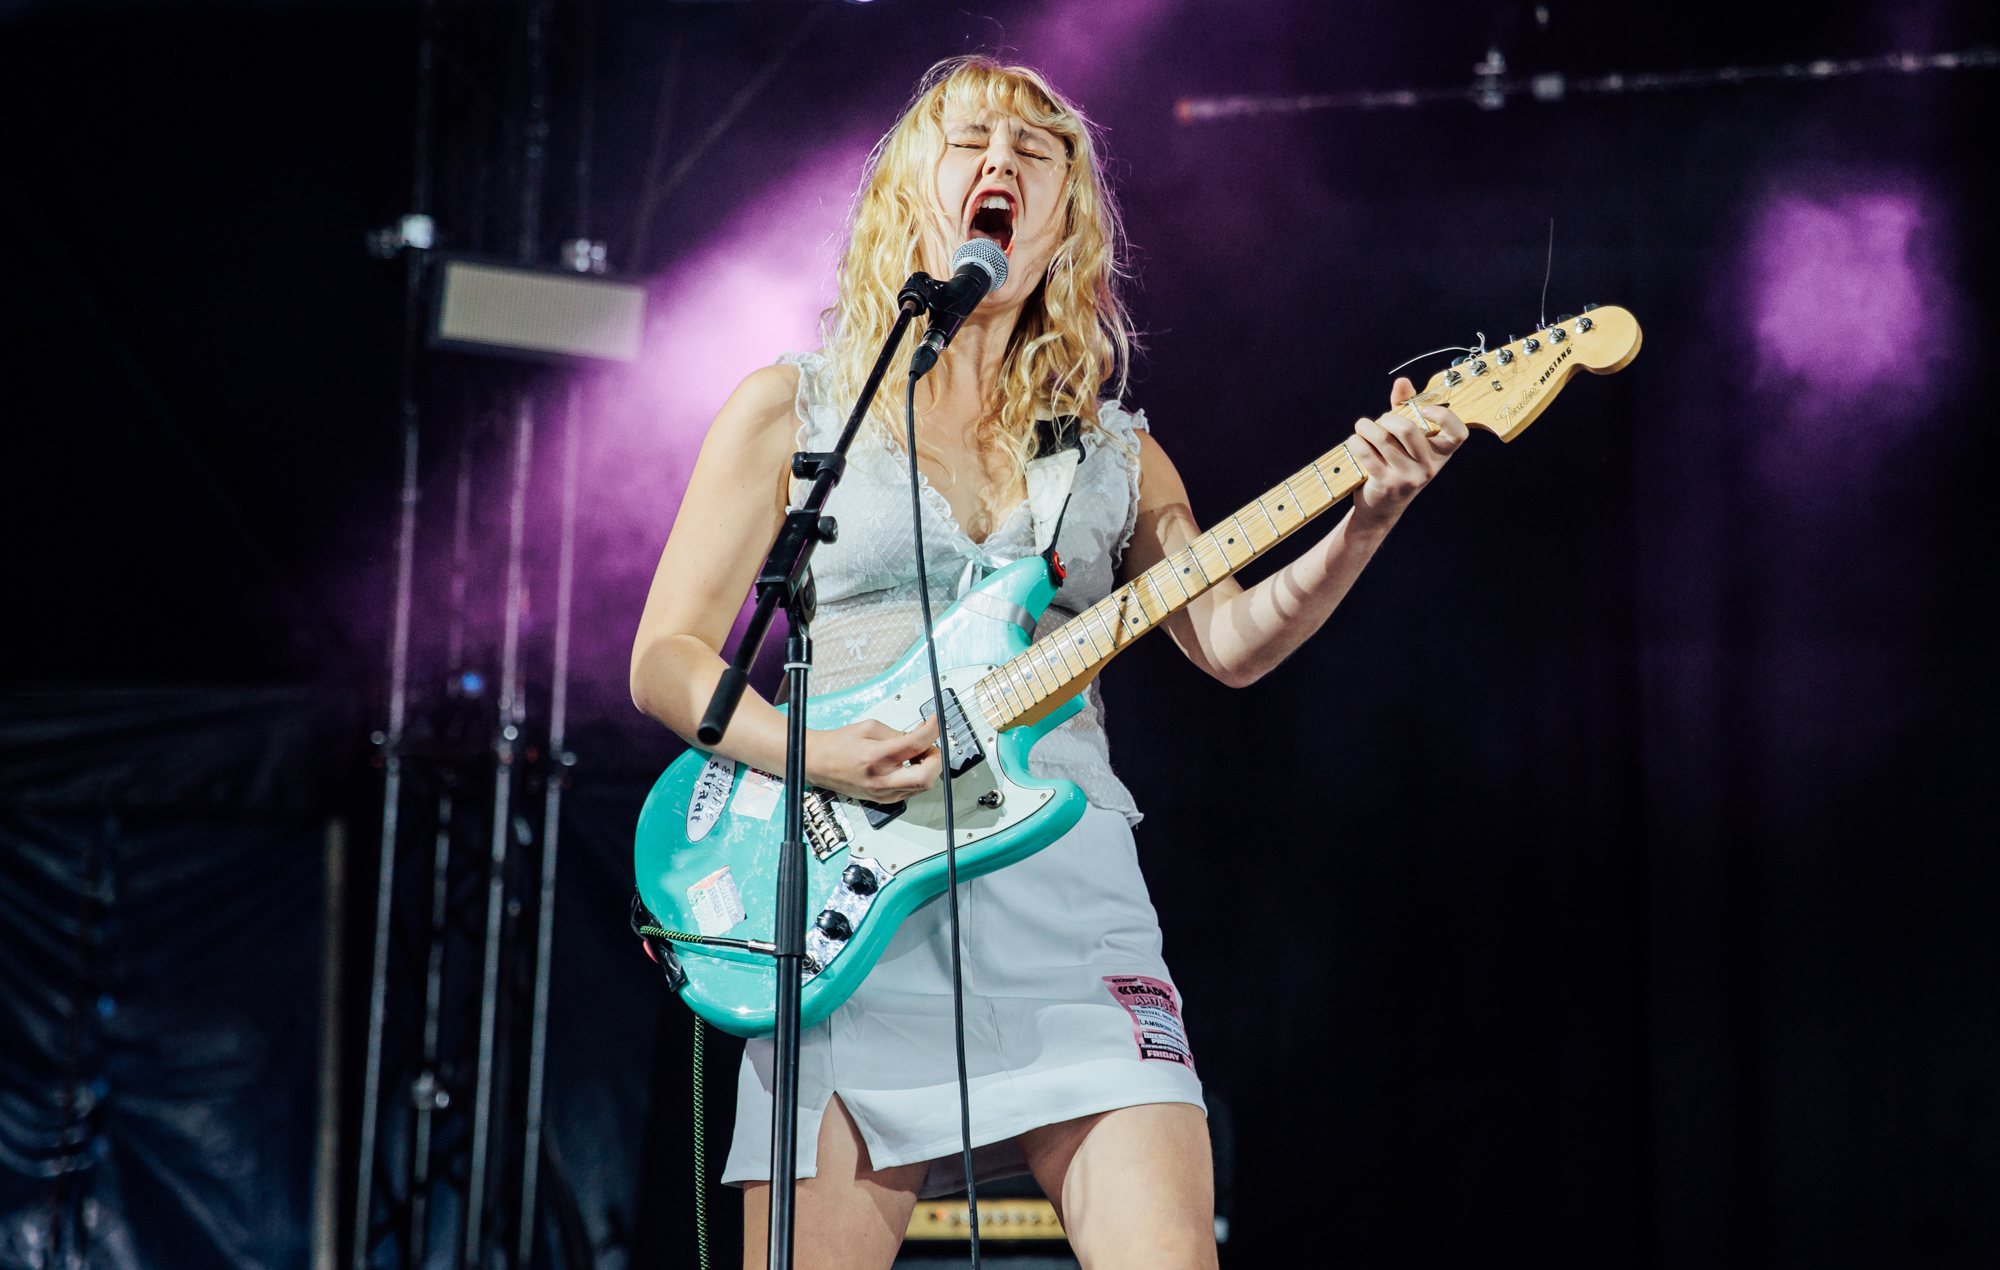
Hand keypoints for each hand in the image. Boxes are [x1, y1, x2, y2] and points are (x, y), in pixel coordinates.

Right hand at [806, 717, 941, 802]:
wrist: (817, 763)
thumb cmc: (838, 745)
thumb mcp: (869, 727)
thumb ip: (897, 733)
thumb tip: (920, 736)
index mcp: (876, 758)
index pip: (916, 744)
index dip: (932, 730)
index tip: (935, 722)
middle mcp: (881, 780)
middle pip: (927, 776)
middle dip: (936, 758)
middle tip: (930, 744)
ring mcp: (883, 794)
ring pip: (923, 786)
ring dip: (928, 767)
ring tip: (917, 752)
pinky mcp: (884, 800)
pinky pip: (912, 790)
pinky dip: (918, 776)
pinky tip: (909, 764)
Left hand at [1348, 376, 1468, 529]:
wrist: (1382, 508)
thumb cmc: (1396, 463)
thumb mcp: (1406, 439)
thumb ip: (1406, 407)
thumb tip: (1403, 382)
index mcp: (1441, 454)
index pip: (1459, 434)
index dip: (1445, 416)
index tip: (1424, 409)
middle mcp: (1428, 467)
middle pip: (1408, 429)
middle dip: (1387, 418)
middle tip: (1380, 421)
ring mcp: (1408, 477)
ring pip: (1382, 438)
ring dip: (1366, 426)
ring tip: (1362, 427)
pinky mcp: (1385, 483)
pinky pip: (1366, 452)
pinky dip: (1355, 441)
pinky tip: (1355, 441)